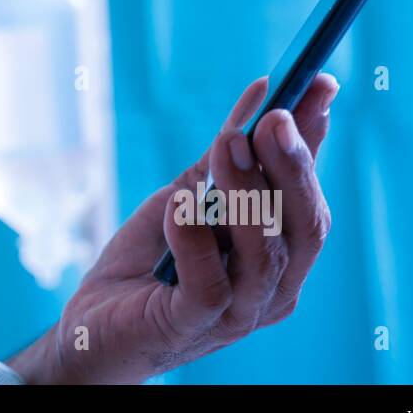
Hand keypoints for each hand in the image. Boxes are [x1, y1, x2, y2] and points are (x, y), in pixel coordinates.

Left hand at [8, 73, 338, 383]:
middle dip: (292, 166)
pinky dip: (195, 240)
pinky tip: (178, 205)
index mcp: (280, 256)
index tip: (319, 85)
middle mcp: (271, 288)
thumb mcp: (188, 193)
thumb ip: (225, 154)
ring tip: (226, 144)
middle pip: (304, 227)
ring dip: (246, 192)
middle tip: (273, 117)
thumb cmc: (149, 258)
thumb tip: (264, 90)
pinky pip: (209, 285)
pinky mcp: (190, 327)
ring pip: (264, 255)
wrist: (93, 322)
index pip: (311, 196)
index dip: (315, 143)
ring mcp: (237, 314)